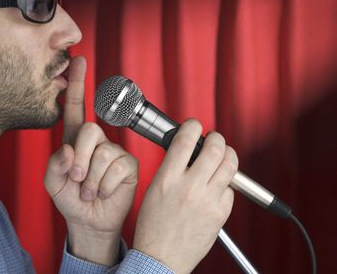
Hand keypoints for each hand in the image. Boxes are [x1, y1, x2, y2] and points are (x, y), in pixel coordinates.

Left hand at [44, 56, 138, 265]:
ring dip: (92, 179)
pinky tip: (104, 191)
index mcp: (75, 140)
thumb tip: (70, 149)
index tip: (78, 60)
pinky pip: (117, 167)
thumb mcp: (53, 182)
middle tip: (77, 179)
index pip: (75, 107)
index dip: (76, 84)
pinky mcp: (128, 165)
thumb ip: (55, 163)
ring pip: (103, 153)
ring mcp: (114, 151)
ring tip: (90, 190)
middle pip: (90, 130)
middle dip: (81, 159)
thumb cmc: (70, 198)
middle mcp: (96, 141)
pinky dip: (106, 185)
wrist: (89, 221)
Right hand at [133, 119, 237, 272]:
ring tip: (223, 155)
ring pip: (229, 165)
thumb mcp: (154, 189)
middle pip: (214, 148)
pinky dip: (226, 183)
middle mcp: (189, 187)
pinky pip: (231, 189)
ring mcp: (208, 200)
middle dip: (217, 138)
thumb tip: (187, 149)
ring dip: (228, 154)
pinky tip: (217, 186)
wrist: (161, 258)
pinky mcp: (221, 213)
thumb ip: (172, 168)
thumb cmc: (154, 225)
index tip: (194, 125)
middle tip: (214, 139)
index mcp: (167, 179)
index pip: (185, 140)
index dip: (193, 126)